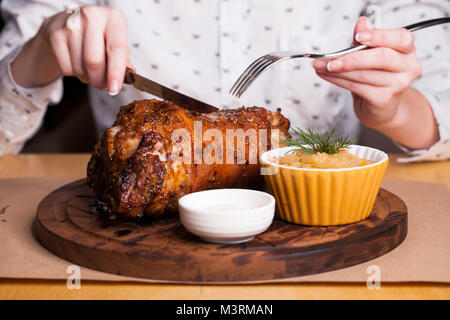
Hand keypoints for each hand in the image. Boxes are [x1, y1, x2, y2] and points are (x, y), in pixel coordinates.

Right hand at [11, 6, 133, 94]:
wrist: (66, 24)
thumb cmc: (97, 36)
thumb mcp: (115, 42)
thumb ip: (123, 59)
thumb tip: (130, 74)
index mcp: (113, 18)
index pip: (117, 48)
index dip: (116, 72)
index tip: (114, 89)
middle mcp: (92, 16)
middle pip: (95, 62)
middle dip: (100, 81)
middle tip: (103, 85)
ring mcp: (70, 24)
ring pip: (80, 68)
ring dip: (87, 78)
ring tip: (89, 70)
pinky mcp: (55, 34)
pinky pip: (67, 69)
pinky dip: (74, 74)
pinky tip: (77, 63)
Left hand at [312, 17, 421, 129]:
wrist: (381, 106)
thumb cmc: (376, 75)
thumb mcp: (370, 53)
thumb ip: (365, 39)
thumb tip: (362, 24)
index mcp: (407, 50)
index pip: (400, 39)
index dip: (379, 36)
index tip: (358, 37)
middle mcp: (407, 67)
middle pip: (382, 57)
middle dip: (352, 58)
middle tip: (330, 60)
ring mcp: (398, 85)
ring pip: (364, 74)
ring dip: (338, 71)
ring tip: (321, 66)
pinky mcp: (384, 99)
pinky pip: (357, 87)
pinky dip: (338, 81)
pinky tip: (328, 75)